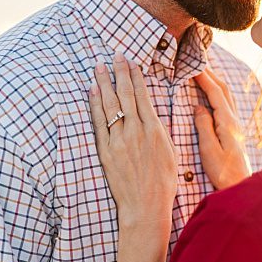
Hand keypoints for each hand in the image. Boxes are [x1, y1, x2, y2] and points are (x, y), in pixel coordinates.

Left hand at [90, 53, 176, 235]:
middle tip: (113, 56)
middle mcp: (136, 131)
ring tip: (99, 67)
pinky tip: (92, 92)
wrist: (145, 205)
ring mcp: (119, 140)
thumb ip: (158, 130)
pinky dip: (94, 105)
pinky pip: (98, 123)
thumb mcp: (169, 151)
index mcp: (154, 129)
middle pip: (125, 94)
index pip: (142, 95)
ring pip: (110, 105)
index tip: (130, 62)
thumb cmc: (162, 182)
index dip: (135, 76)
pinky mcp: (105, 151)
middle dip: (119, 73)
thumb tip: (150, 114)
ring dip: (104, 83)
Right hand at [193, 68, 251, 189]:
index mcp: (227, 122)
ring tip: (204, 73)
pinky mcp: (234, 132)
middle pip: (223, 91)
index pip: (214, 93)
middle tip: (197, 62)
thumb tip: (199, 107)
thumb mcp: (209, 149)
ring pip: (226, 97)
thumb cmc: (223, 172)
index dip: (204, 78)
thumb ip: (204, 126)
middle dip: (211, 75)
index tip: (192, 66)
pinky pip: (226, 106)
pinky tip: (213, 96)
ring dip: (215, 83)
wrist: (240, 186)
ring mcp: (236, 126)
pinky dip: (218, 94)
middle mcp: (234, 121)